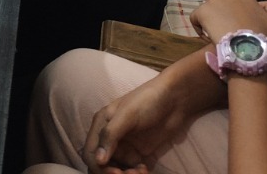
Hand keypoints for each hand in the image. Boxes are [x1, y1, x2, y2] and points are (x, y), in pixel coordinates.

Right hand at [83, 68, 201, 173]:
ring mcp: (127, 147)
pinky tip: (146, 169)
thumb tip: (98, 159)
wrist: (175, 99)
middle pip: (103, 165)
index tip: (115, 172)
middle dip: (114, 173)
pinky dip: (138, 173)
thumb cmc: (147, 101)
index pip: (91, 153)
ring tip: (141, 172)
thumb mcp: (126, 115)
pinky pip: (134, 170)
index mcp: (101, 126)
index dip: (99, 167)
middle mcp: (111, 138)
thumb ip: (110, 135)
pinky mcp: (141, 153)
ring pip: (119, 170)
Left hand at [190, 0, 266, 45]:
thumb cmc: (266, 38)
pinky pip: (196, 19)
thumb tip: (263, 3)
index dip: (238, 17)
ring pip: (210, 13)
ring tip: (222, 39)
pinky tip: (209, 39)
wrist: (251, 52)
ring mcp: (213, 2)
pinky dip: (200, 28)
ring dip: (214, 23)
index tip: (242, 30)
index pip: (236, 4)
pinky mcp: (202, 13)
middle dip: (225, 19)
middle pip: (222, 7)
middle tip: (231, 36)